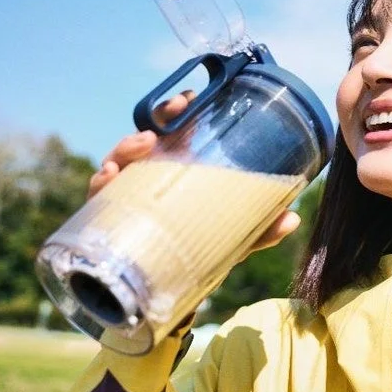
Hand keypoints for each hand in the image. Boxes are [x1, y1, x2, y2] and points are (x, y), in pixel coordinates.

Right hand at [85, 90, 300, 252]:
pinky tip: (107, 179)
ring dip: (122, 150)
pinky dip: (99, 186)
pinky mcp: (110, 220)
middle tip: (162, 126)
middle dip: (148, 125)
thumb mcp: (234, 238)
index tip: (187, 98)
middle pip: (141, 140)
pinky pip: (98, 199)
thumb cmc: (202, 249)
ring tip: (137, 149)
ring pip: (117, 162)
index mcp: (177, 169)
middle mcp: (149, 177)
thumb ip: (261, 230)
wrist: (173, 293)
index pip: (172, 130)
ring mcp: (127, 196)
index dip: (174, 110)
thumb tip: (293, 218)